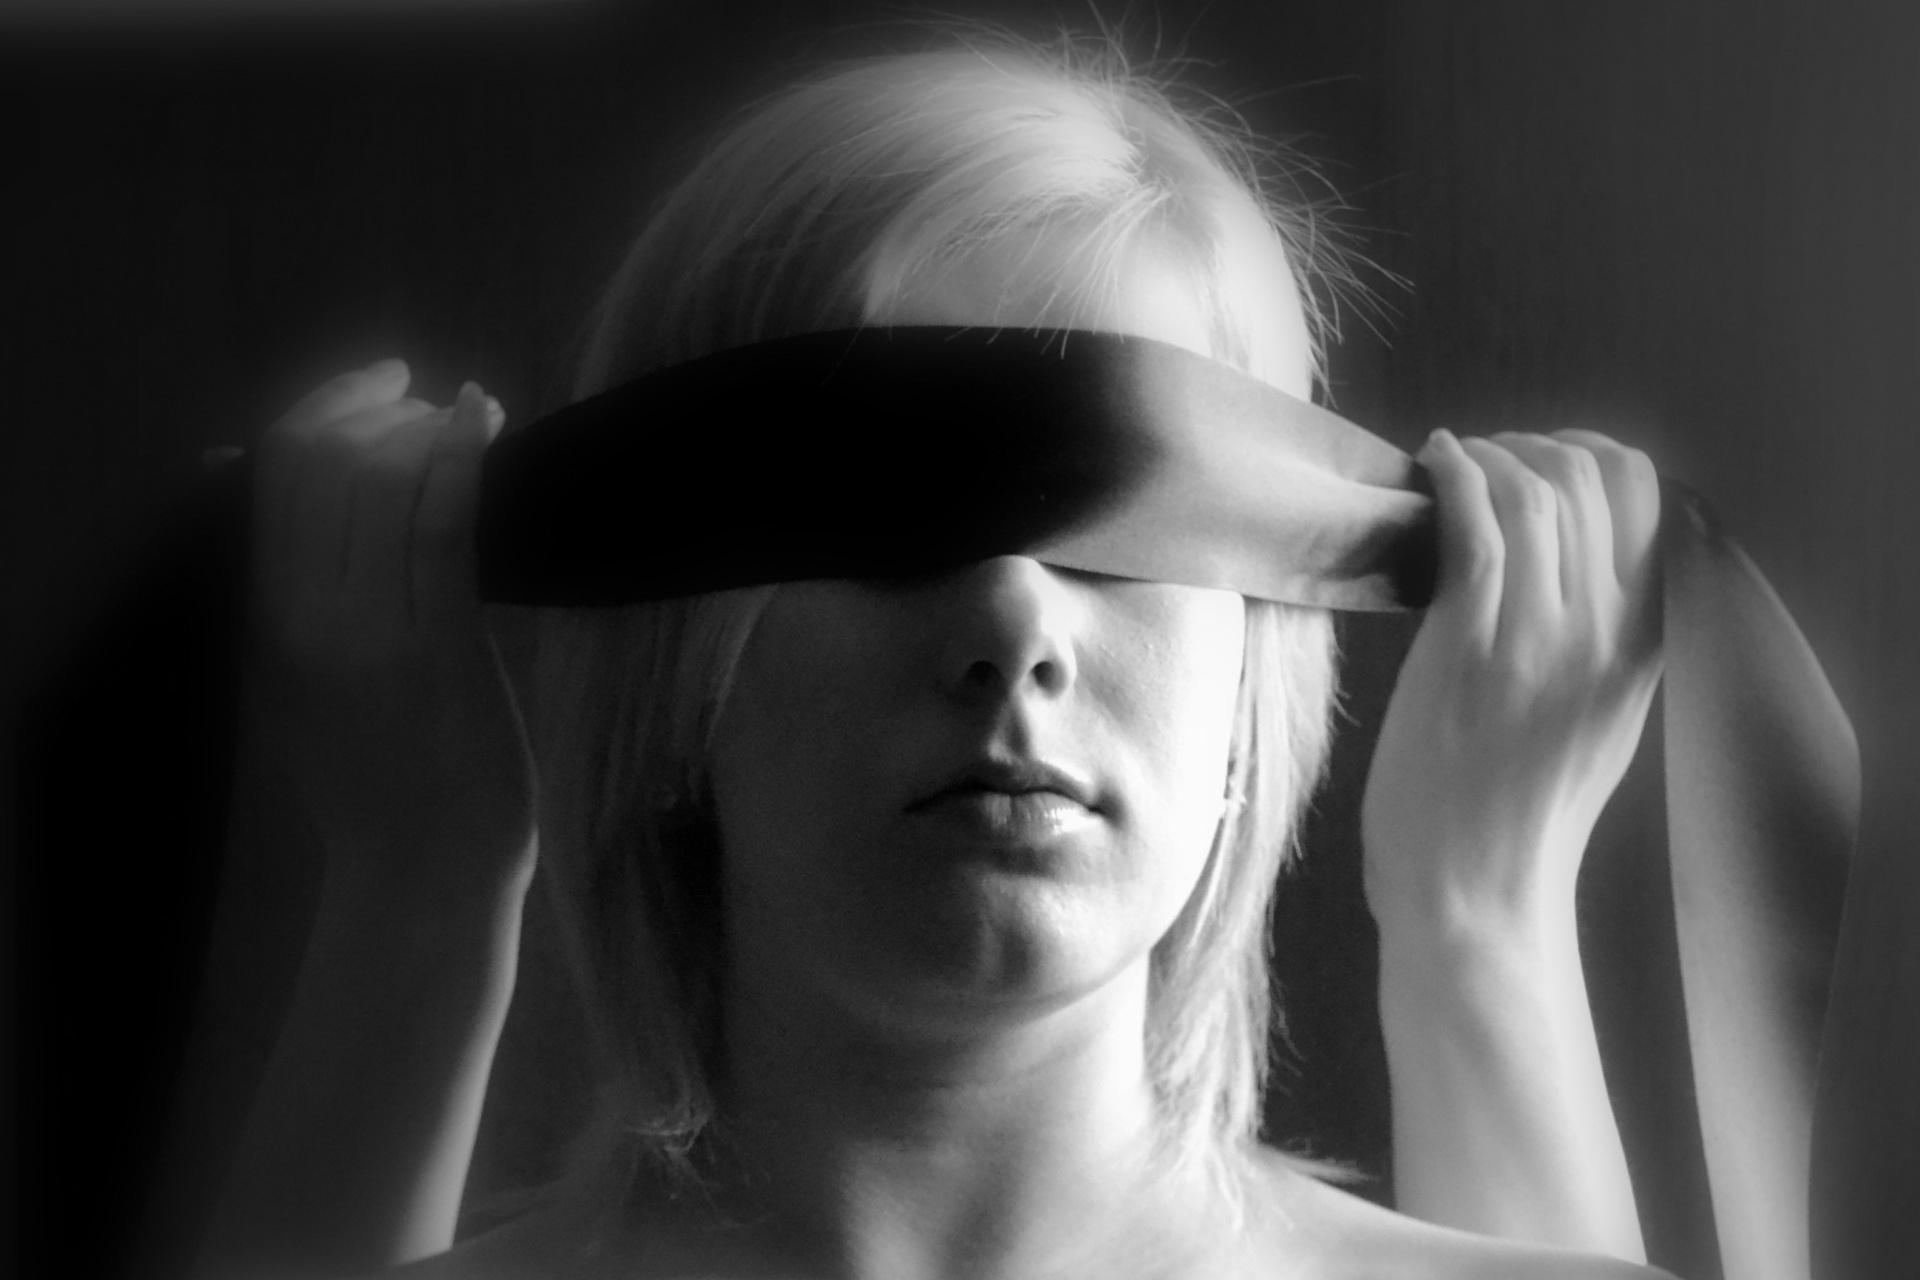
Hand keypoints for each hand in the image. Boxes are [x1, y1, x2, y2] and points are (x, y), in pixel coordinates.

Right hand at [244, 361, 535, 898]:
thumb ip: (277, 587)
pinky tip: (483, 421)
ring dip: (428, 428)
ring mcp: (370, 631)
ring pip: (379, 483)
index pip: (271, 473)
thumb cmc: (378, 781)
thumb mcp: (297, 683)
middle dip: (377, 407)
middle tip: (427, 401)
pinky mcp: (439, 648)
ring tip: (470, 415)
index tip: (378, 384)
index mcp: (262, 620)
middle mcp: (302, 616)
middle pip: (322, 462)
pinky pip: (440, 527)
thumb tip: (232, 474)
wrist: (422, 875)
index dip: (324, 406)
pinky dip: (461, 457)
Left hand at [1360, 427, 1662, 947]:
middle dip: (1527, 447)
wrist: (1472, 894)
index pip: (1646, 496)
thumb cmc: (1513, 812)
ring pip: (1532, 493)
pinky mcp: (1470, 651)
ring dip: (1484, 456)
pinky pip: (1476, 528)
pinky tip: (1430, 465)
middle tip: (1479, 461)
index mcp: (1644, 644)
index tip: (1537, 459)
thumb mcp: (1596, 720)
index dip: (1589, 453)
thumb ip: (1602, 642)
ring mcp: (1539, 641)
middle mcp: (1605, 634)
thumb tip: (1567, 561)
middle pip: (1587, 478)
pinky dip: (1452, 476)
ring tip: (1448, 463)